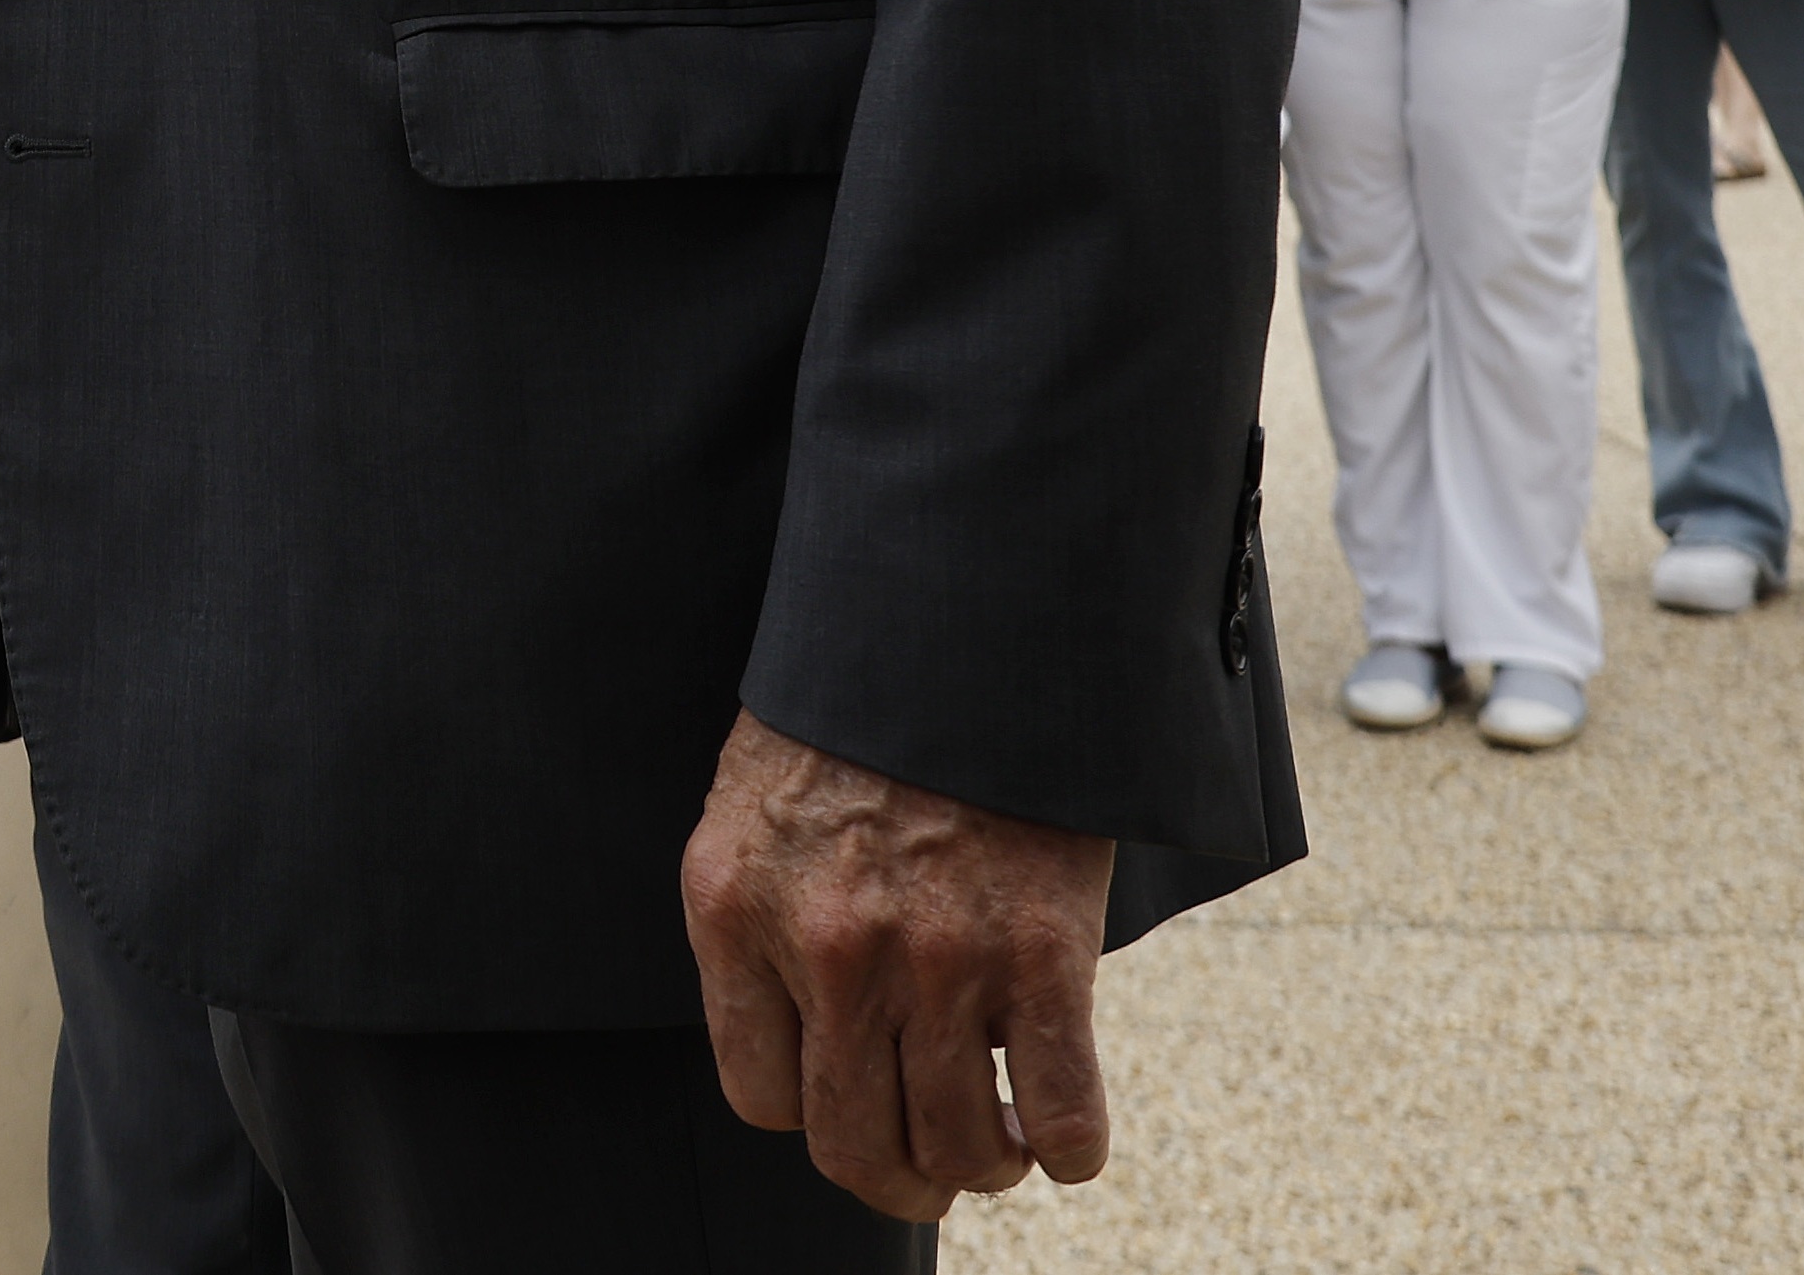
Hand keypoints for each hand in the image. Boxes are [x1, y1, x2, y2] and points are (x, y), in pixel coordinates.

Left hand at [683, 716, 1115, 1221]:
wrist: (962, 626)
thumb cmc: (858, 711)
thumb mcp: (757, 805)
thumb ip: (765, 917)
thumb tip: (806, 1037)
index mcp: (736, 908)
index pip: (759, 1095)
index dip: (812, 1109)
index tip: (848, 1092)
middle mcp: (825, 949)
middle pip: (851, 1145)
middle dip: (896, 1177)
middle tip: (928, 1167)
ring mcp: (934, 958)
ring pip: (953, 1146)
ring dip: (981, 1166)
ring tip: (998, 1145)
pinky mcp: (1039, 953)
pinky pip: (1058, 1111)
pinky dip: (1067, 1148)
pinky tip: (1063, 1137)